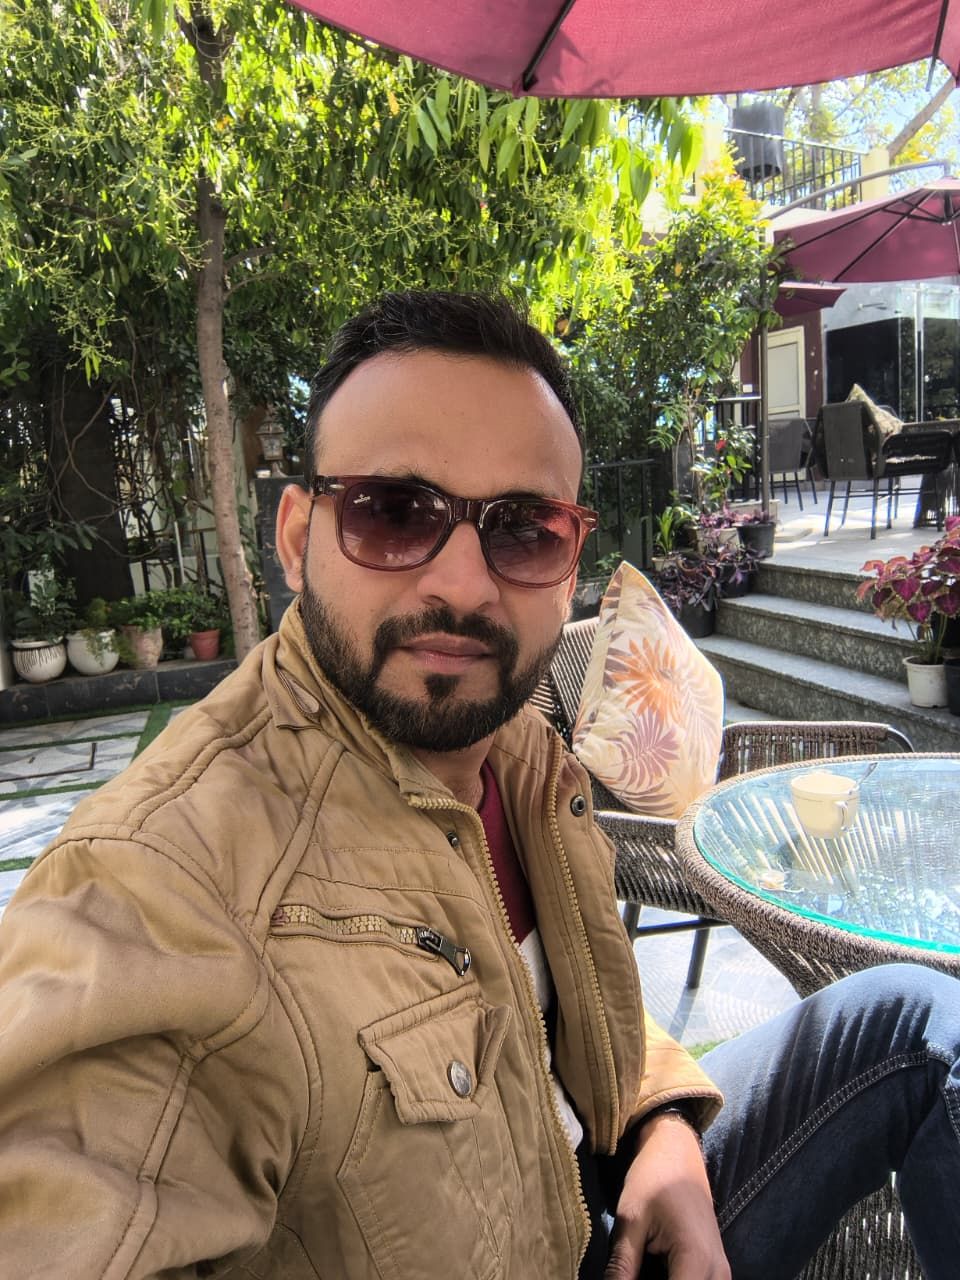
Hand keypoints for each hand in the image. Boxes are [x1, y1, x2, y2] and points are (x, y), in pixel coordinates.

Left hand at [603, 1113, 729, 1279]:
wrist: (678, 1150)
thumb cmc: (653, 1177)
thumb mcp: (630, 1220)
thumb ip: (621, 1267)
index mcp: (696, 1260)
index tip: (624, 1277)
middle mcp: (717, 1272)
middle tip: (627, 1271)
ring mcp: (721, 1273)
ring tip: (636, 1268)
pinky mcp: (717, 1271)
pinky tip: (650, 1269)